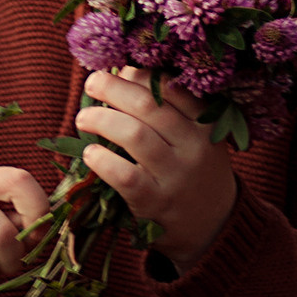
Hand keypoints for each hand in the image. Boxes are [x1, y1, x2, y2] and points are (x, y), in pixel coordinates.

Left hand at [75, 67, 238, 270]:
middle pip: (148, 105)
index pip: (171, 87)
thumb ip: (167, 108)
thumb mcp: (194, 137)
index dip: (139, 74)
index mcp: (206, 123)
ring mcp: (176, 176)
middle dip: (113, 88)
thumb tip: (123, 71)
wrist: (213, 226)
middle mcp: (195, 146)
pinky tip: (90, 153)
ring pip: (134, 134)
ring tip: (83, 118)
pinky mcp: (155, 202)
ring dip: (101, 120)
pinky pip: (124, 175)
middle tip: (92, 82)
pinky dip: (102, 159)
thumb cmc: (193, 171)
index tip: (118, 70)